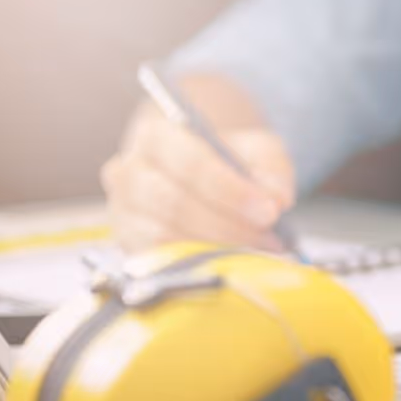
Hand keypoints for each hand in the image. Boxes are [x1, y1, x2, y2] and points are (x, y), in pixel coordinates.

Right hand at [101, 104, 295, 252]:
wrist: (195, 174)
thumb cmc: (226, 160)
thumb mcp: (256, 150)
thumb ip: (272, 169)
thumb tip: (278, 200)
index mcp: (157, 136)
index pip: (189, 162)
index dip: (230, 190)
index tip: (269, 212)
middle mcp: (128, 172)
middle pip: (174, 204)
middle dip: (227, 225)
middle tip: (270, 239)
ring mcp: (122, 212)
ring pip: (165, 237)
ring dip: (216, 248)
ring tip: (257, 251)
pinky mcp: (127, 246)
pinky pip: (159, 262)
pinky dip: (198, 265)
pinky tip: (229, 262)